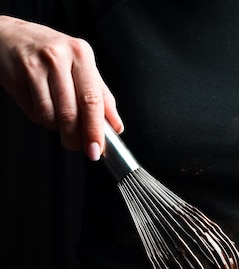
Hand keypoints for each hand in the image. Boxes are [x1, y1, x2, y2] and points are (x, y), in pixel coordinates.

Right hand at [0, 16, 123, 158]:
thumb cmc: (50, 54)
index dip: (95, 130)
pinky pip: (34, 112)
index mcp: (81, 54)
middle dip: (74, 137)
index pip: (92, 100)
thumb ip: (100, 95)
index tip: (96, 149)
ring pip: (51, 116)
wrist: (9, 37)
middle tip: (75, 144)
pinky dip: (40, 118)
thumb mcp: (80, 66)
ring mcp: (36, 65)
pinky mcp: (17, 75)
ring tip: (55, 114)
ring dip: (55, 126)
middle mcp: (59, 56)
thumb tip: (116, 125)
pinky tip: (40, 104)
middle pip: (70, 113)